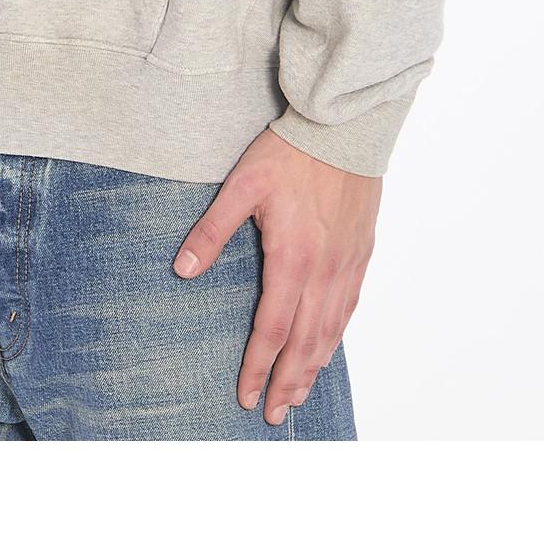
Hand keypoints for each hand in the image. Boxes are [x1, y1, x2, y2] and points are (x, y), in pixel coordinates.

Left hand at [174, 128, 380, 424]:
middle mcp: (324, 269)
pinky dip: (336, 337)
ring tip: (298, 395)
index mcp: (292, 257)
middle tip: (273, 415)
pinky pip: (349, 307)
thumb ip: (212, 230)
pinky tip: (328, 348)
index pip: (272, 328)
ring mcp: (347, 263)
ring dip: (313, 368)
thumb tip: (182, 269)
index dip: (258, 365)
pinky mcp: (361, 252)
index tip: (246, 395)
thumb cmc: (290, 153)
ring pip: (330, 330)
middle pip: (305, 341)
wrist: (343, 129)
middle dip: (287, 382)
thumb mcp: (241, 184)